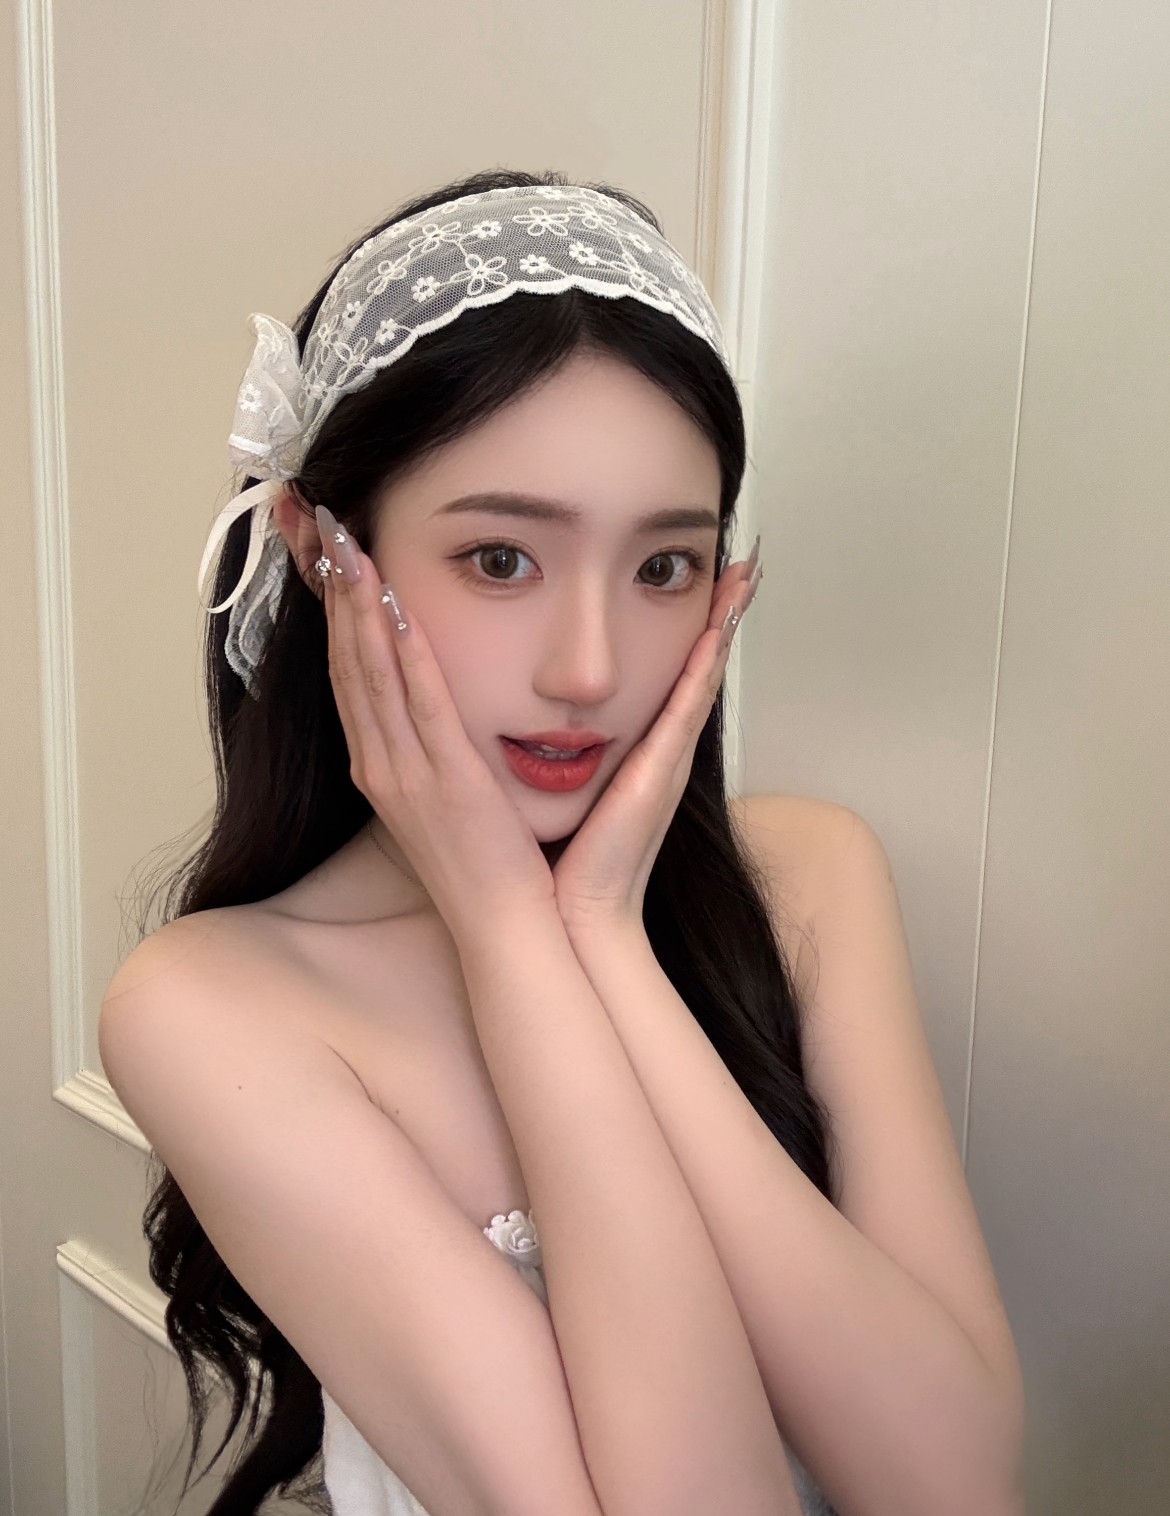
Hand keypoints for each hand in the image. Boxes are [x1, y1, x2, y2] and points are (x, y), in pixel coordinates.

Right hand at [315, 503, 555, 940]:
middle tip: (325, 531)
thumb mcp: (447, 802)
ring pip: (372, 676)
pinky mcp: (444, 781)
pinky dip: (403, 654)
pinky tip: (396, 609)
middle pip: (347, 666)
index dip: (339, 617)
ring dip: (359, 608)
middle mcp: (380, 768)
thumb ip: (435, 755)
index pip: (350, 679)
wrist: (504, 928)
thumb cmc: (487, 866)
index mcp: (382, 771)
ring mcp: (406, 775)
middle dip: (337, 596)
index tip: (334, 562)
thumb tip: (437, 714)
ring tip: (348, 548)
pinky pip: (420, 704)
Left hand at [551, 540, 762, 934]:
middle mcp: (664, 749)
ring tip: (745, 573)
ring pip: (704, 673)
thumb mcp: (571, 793)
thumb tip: (552, 727)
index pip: (675, 677)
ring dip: (726, 622)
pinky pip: (691, 703)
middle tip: (746, 561)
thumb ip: (568, 757)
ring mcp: (670, 757)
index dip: (696, 631)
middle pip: (702, 666)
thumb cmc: (569, 858)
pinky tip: (719, 624)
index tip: (711, 584)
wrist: (578, 912)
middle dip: (725, 613)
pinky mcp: (664, 769)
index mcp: (642, 753)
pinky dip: (708, 663)